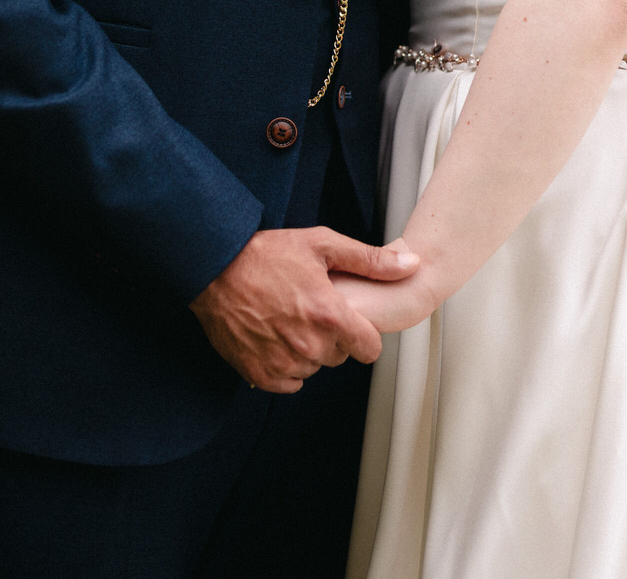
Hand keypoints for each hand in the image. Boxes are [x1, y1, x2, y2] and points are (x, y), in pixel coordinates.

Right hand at [189, 228, 418, 393]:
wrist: (215, 268)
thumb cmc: (267, 253)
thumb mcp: (322, 244)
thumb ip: (370, 260)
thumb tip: (411, 266)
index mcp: (329, 315)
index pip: (369, 349)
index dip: (362, 333)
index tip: (349, 319)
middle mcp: (309, 345)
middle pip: (340, 356)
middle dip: (332, 336)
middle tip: (309, 307)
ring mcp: (283, 362)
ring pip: (314, 367)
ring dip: (308, 349)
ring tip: (288, 317)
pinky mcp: (260, 373)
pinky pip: (290, 381)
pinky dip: (286, 363)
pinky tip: (274, 335)